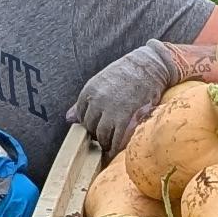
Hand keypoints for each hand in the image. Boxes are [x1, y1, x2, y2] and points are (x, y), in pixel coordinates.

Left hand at [71, 37, 217, 158]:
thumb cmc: (126, 73)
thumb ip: (84, 101)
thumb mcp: (101, 82)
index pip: (80, 115)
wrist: (149, 65)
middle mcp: (97, 100)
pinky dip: (114, 148)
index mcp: (89, 90)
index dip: (88, 123)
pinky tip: (115, 150)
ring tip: (111, 143)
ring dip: (105, 142)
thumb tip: (68, 118)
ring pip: (101, 135)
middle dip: (96, 133)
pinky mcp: (126, 117)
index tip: (96, 126)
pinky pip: (116, 139)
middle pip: (90, 127)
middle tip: (105, 136)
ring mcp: (111, 110)